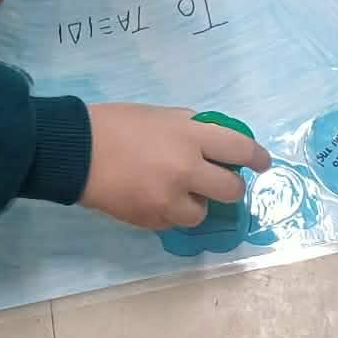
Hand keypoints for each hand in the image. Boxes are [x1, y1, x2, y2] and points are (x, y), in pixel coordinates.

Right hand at [81, 104, 274, 229]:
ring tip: (178, 192)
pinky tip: (153, 198)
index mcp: (189, 136)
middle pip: (231, 189)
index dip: (257, 158)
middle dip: (230, 187)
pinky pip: (173, 222)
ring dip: (196, 203)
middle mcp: (185, 170)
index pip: (240, 149)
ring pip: (203, 213)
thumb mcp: (160, 115)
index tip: (262, 163)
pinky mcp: (151, 220)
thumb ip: (190, 128)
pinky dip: (170, 212)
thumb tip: (213, 144)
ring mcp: (168, 199)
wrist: (75, 152)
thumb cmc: (116, 124)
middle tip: (220, 182)